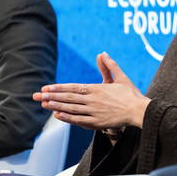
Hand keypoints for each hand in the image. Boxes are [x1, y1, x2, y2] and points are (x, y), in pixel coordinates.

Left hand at [33, 52, 150, 129]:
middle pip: (69, 97)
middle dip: (52, 96)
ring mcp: (95, 111)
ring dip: (56, 106)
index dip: (59, 87)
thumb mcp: (121, 77)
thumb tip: (103, 53)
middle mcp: (93, 99)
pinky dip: (68, 118)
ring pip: (72, 108)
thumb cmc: (131, 95)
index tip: (47, 87)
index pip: (74, 87)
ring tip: (43, 104)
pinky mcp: (98, 122)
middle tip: (37, 96)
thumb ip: (110, 66)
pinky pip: (79, 120)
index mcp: (97, 89)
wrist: (140, 111)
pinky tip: (57, 116)